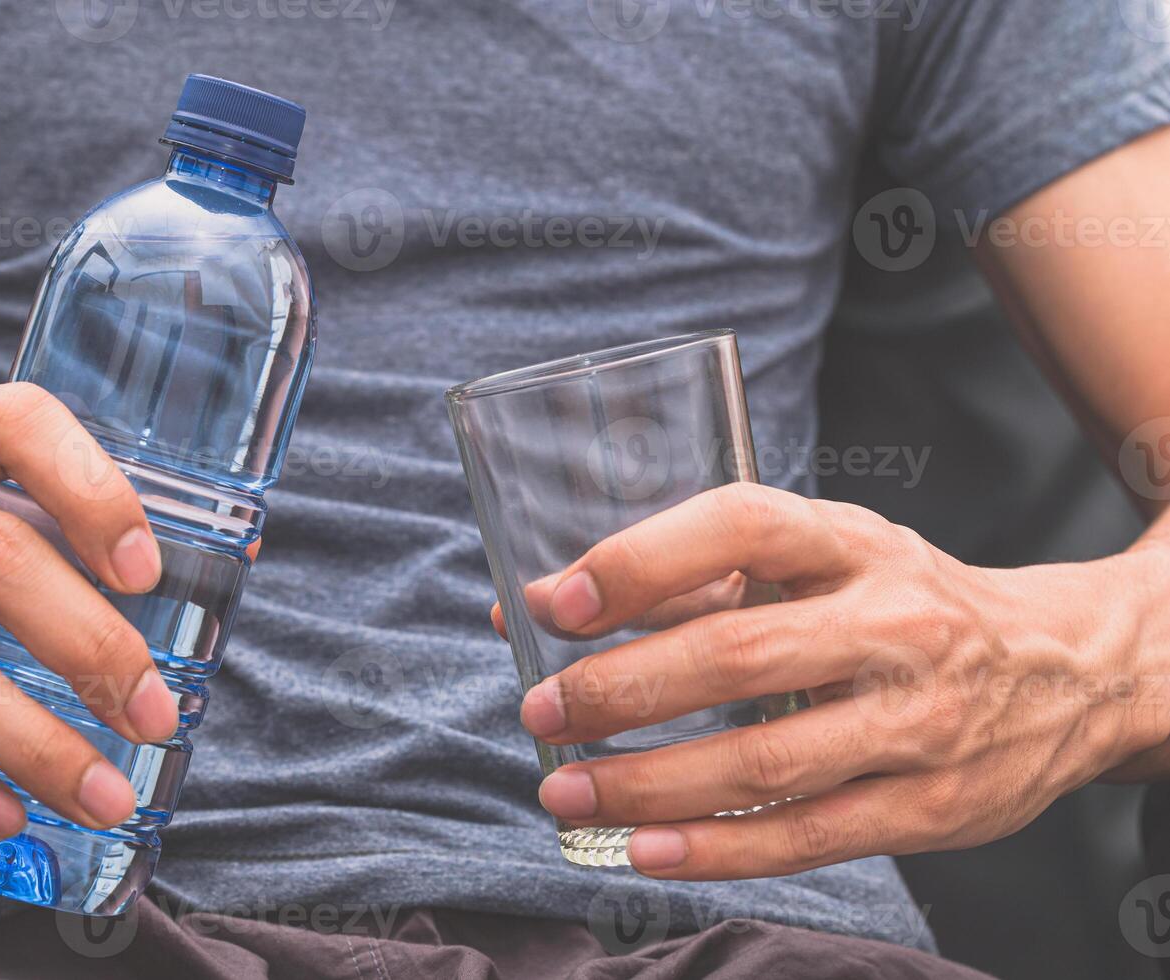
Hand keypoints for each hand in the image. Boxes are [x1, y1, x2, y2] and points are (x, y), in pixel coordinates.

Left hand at [503, 483, 1169, 879]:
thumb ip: (693, 580)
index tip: (557, 601)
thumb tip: (547, 602)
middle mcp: (893, 624)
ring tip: (565, 788)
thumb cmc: (903, 604)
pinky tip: (643, 849)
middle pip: (739, 654)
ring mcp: (919, 721)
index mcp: (854, 544)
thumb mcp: (823, 561)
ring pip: (763, 761)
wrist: (1067, 669)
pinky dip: (715, 849)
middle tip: (541, 709)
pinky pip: (807, 836)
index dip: (642, 560)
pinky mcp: (932, 806)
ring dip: (648, 784)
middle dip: (621, 689)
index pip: (742, 527)